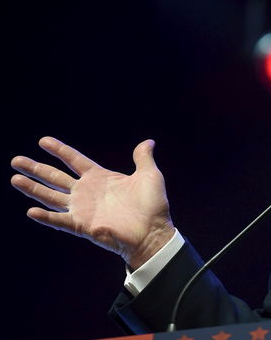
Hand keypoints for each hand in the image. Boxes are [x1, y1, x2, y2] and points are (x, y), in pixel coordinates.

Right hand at [11, 136, 175, 268]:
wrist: (153, 232)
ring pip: (51, 196)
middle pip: (55, 177)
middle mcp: (87, 192)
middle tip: (15, 160)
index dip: (59, 150)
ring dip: (33, 188)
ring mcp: (82, 209)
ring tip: (14, 178)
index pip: (74, 160)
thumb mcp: (149, 175)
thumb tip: (149, 141)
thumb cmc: (152, 206)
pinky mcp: (82, 225)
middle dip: (35, 168)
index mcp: (100, 177)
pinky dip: (46, 217)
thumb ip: (143, 158)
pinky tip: (31, 211)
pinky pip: (60, 220)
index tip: (43, 141)